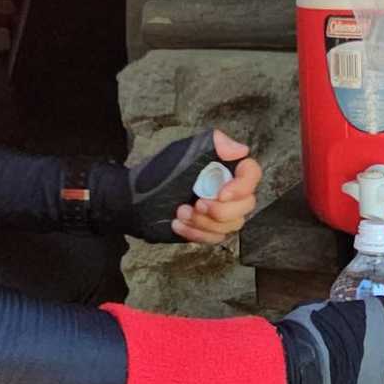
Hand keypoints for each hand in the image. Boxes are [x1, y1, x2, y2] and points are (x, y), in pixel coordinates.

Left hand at [118, 129, 257, 244]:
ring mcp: (219, 211)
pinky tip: (177, 224)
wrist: (132, 202)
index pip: (251, 174)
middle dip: (221, 210)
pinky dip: (197, 234)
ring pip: (233, 225)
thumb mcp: (182, 152)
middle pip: (247, 204)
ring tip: (180, 213)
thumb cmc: (155, 174)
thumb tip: (241, 150)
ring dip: (205, 222)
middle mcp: (227, 188)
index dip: (242, 186)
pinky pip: (216, 238)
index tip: (221, 193)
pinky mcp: (208, 229)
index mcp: (224, 167)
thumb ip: (212, 144)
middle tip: (196, 204)